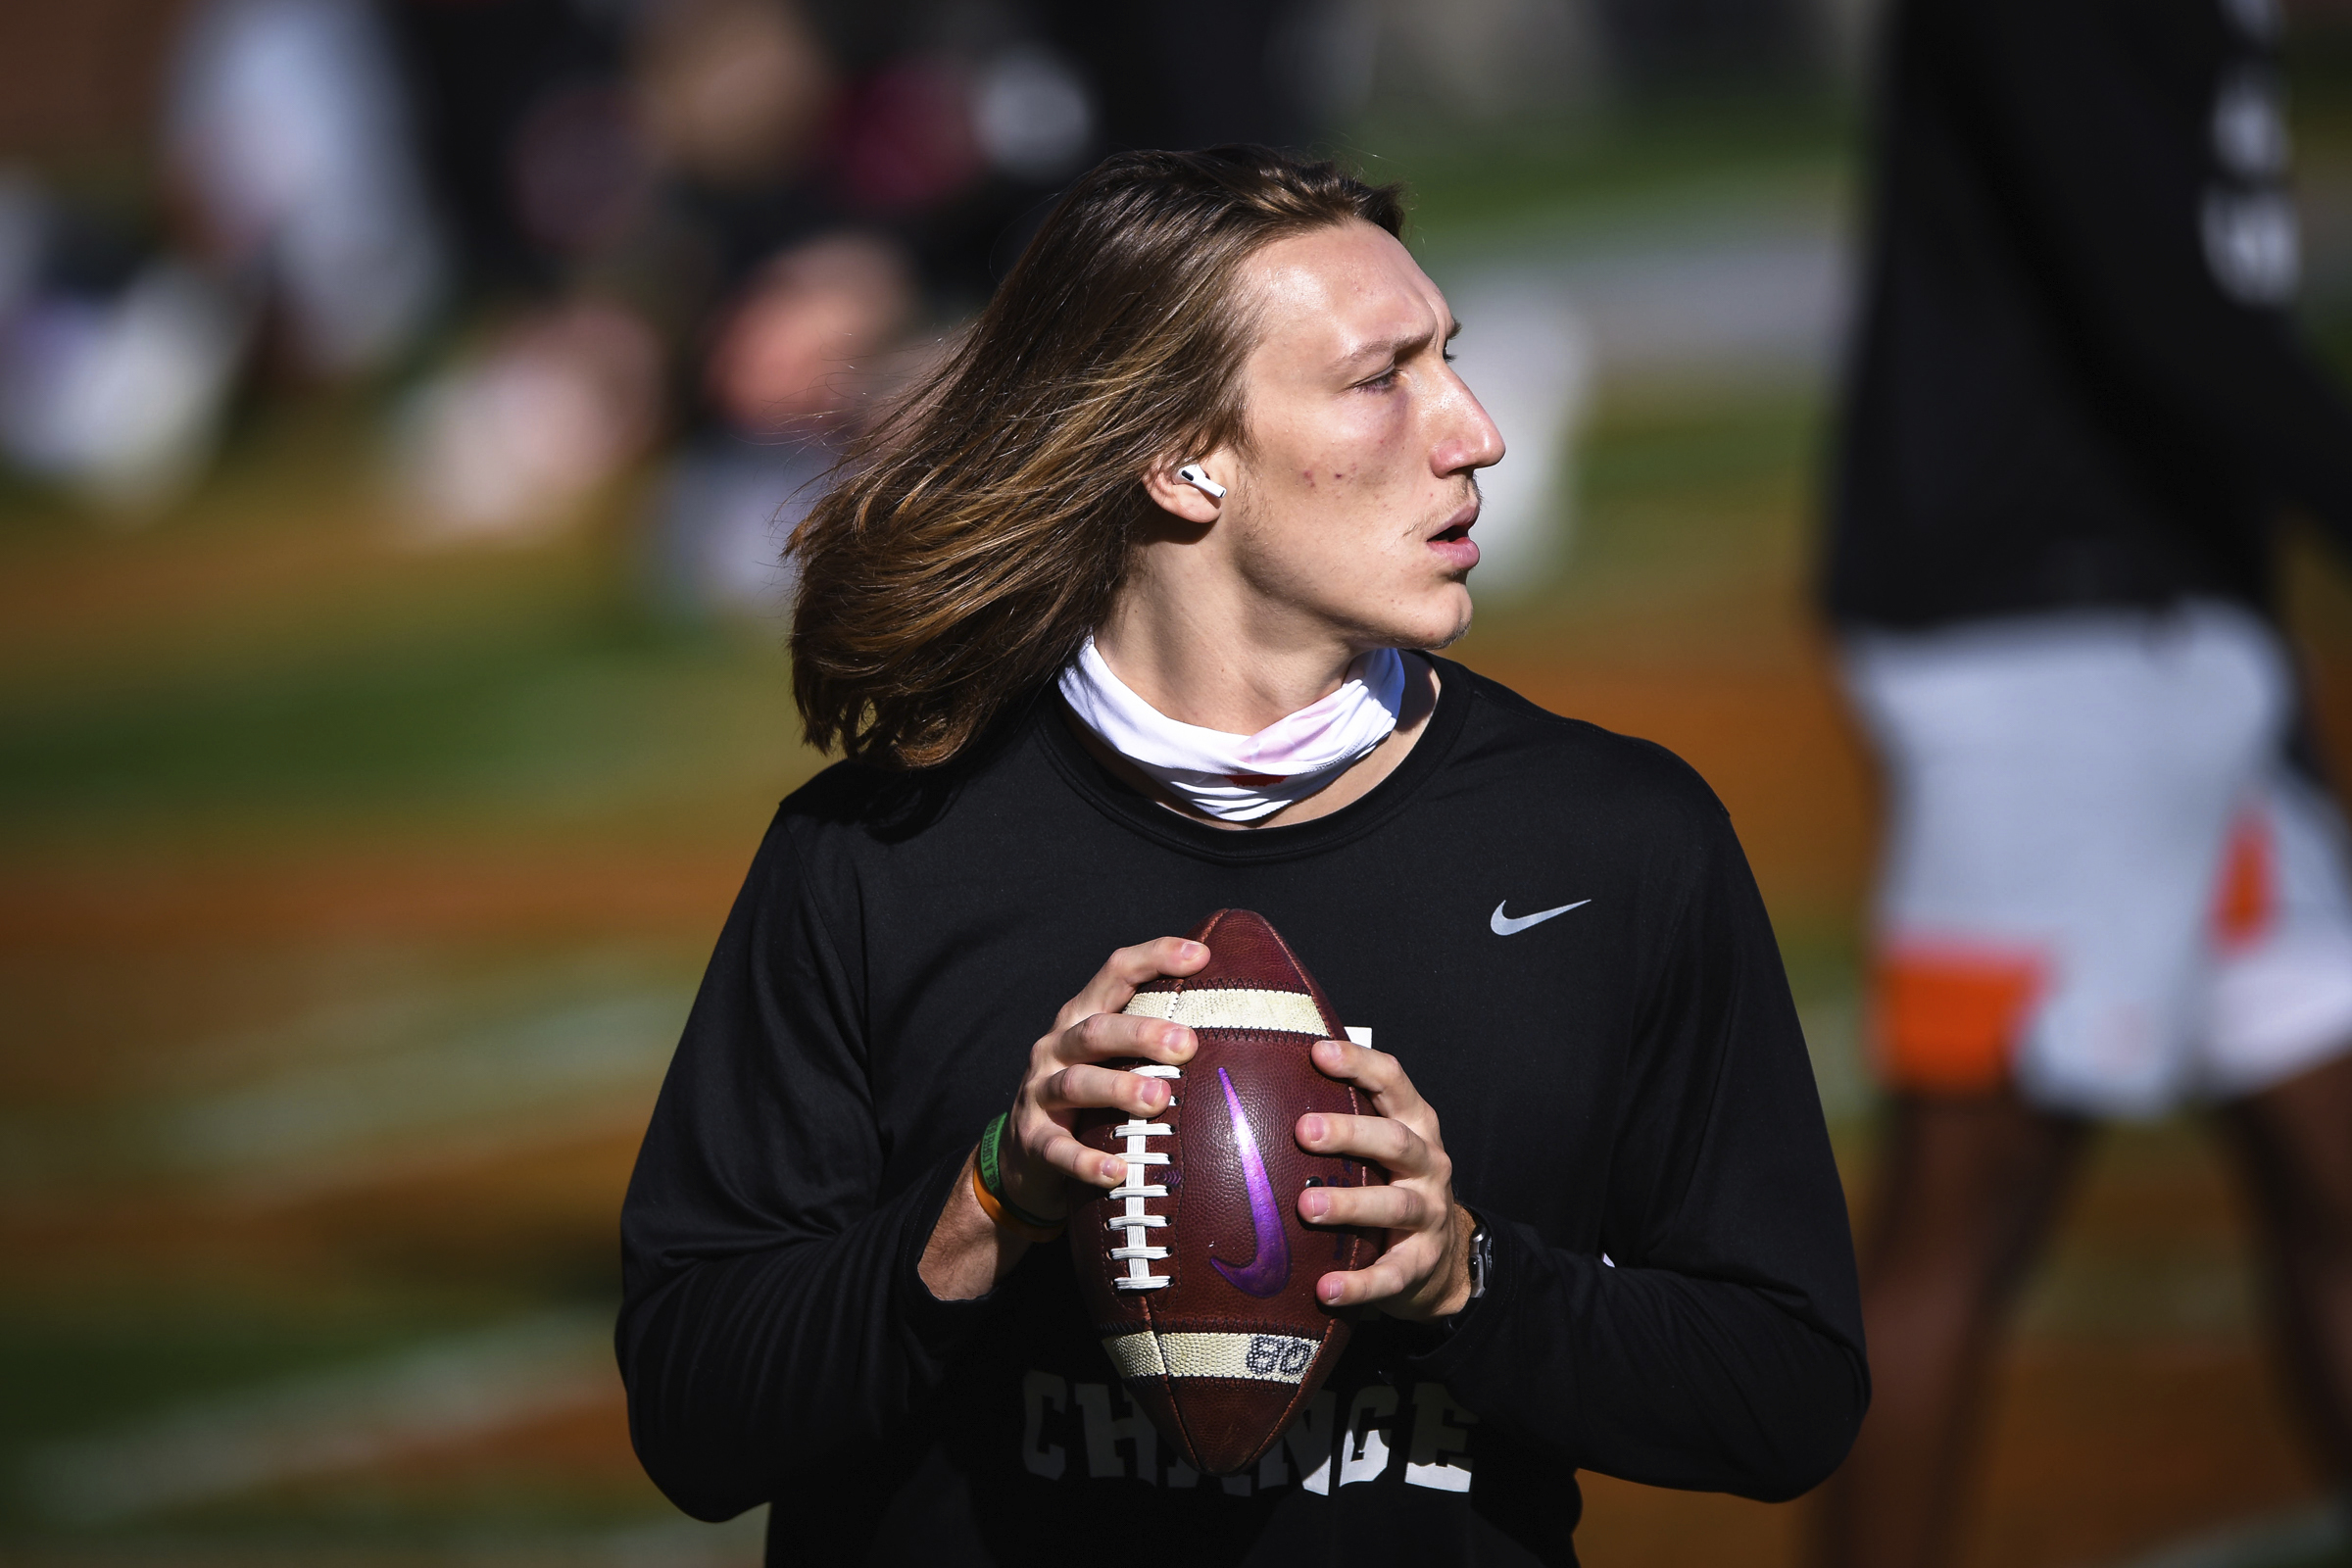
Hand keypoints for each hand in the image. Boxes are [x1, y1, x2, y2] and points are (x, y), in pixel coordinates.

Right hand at [997, 937, 1207, 1220]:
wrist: (1026, 1154)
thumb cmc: (1094, 1096)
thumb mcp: (1116, 1058)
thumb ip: (1157, 1040)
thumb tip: (1241, 1027)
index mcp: (1084, 1016)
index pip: (1116, 973)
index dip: (1155, 958)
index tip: (1202, 956)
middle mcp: (1057, 1046)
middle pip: (1096, 1029)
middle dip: (1142, 1033)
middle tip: (1187, 1044)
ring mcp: (1039, 1092)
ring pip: (1075, 1083)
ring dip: (1118, 1088)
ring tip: (1160, 1099)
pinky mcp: (1033, 1139)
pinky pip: (1058, 1149)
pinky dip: (1086, 1160)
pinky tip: (1117, 1171)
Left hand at [1293, 1037, 1475, 1320]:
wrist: (1444, 1260)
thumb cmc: (1391, 1186)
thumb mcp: (1380, 1147)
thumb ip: (1344, 1119)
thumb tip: (1263, 1084)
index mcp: (1415, 1125)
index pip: (1393, 1082)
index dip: (1359, 1063)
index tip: (1318, 1052)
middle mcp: (1428, 1164)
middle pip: (1394, 1140)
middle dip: (1350, 1132)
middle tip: (1302, 1130)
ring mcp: (1429, 1214)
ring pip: (1394, 1205)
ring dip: (1349, 1205)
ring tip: (1306, 1208)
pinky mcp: (1420, 1263)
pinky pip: (1391, 1274)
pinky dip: (1360, 1283)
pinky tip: (1327, 1289)